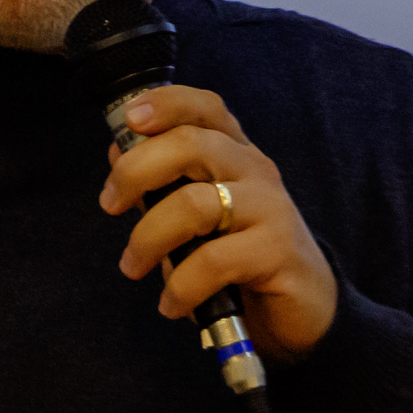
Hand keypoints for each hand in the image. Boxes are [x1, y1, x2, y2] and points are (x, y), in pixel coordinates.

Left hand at [99, 86, 337, 363]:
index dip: (166, 103)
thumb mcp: (195, 217)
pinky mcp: (278, 252)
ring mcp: (271, 208)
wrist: (302, 309)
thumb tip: (118, 152)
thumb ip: (161, 186)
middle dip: (136, 171)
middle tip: (110, 205)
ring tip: (132, 267)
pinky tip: (173, 305)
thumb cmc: (240, 259)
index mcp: (235, 153)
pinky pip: (214, 261)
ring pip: (194, 204)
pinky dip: (181, 287)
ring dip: (148, 238)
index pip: (205, 108)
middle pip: (190, 144)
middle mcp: (256, 171)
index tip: (129, 120)